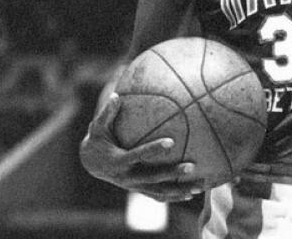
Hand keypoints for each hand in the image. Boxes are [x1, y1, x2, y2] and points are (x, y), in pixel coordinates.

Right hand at [79, 93, 202, 202]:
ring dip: (179, 190)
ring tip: (200, 186)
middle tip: (192, 166)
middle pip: (153, 177)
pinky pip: (158, 196)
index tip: (172, 142)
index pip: (139, 155)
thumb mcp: (97, 127)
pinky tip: (191, 194)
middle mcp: (127, 177)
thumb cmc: (98, 139)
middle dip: (172, 173)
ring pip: (159, 191)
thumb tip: (116, 96)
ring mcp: (134, 186)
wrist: (91, 163)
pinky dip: (174, 196)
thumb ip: (107, 113)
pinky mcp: (139, 190)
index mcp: (118, 161)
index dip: (154, 149)